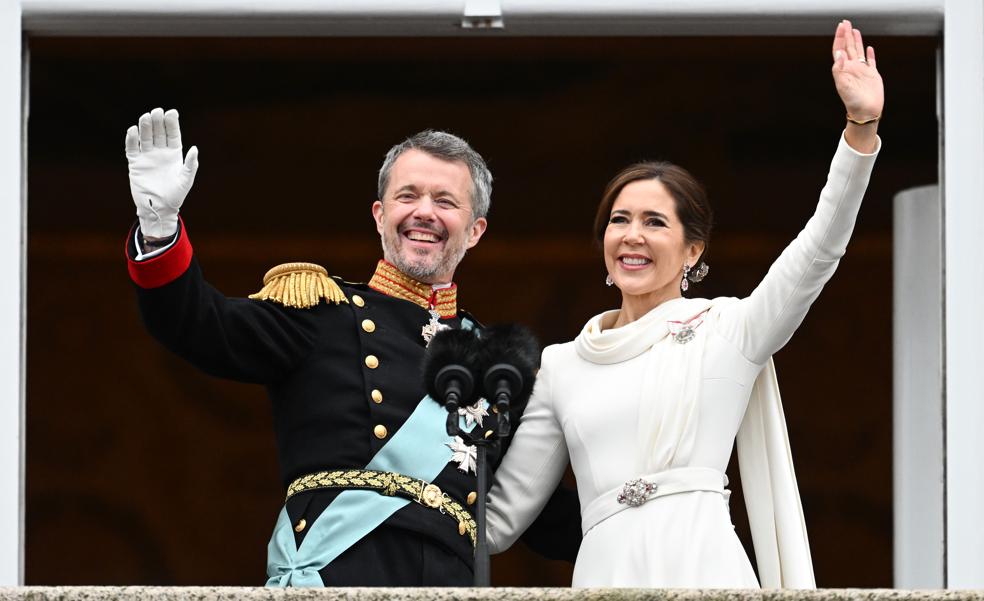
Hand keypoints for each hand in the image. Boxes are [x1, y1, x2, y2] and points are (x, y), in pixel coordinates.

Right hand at [125, 107, 198, 238]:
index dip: (172, 123)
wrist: (159, 208)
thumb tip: (194, 149)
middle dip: (158, 121)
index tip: (172, 112)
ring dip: (145, 127)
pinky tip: (133, 130)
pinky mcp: (135, 163)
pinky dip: (132, 139)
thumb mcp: (186, 181)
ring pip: (145, 137)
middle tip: (157, 111)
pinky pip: (132, 148)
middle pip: (159, 133)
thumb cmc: (176, 196)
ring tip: (146, 117)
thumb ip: (190, 165)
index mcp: (174, 154)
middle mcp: (160, 152)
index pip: (173, 135)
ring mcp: (147, 156)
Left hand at [831, 20, 883, 121]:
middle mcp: (852, 68)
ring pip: (858, 52)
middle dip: (846, 35)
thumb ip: (839, 70)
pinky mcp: (872, 75)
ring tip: (854, 30)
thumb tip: (839, 54)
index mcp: (843, 70)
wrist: (865, 112)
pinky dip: (870, 54)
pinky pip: (871, 61)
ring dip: (856, 41)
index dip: (839, 38)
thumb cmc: (853, 102)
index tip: (841, 27)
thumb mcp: (843, 85)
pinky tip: (868, 48)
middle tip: (845, 22)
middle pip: (848, 48)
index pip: (839, 50)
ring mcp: (862, 71)